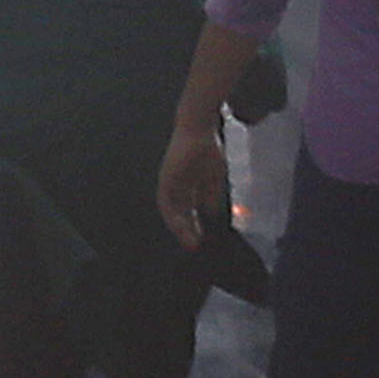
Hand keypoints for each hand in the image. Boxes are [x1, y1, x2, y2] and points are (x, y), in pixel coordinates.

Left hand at [156, 122, 230, 250]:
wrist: (198, 130)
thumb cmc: (206, 151)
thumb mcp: (212, 180)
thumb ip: (210, 198)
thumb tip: (213, 218)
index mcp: (185, 188)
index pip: (186, 212)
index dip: (192, 226)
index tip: (201, 241)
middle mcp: (173, 188)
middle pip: (178, 215)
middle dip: (186, 232)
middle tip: (196, 248)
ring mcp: (167, 184)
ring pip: (171, 212)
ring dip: (180, 228)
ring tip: (191, 242)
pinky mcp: (165, 179)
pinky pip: (167, 202)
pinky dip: (175, 216)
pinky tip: (183, 226)